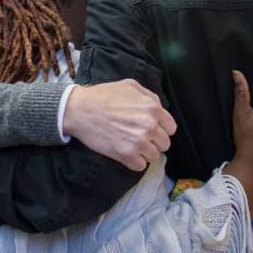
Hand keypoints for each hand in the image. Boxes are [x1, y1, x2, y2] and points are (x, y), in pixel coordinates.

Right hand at [63, 79, 177, 170]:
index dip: (162, 129)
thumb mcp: (131, 85)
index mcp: (153, 108)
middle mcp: (149, 126)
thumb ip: (150, 96)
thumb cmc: (104, 95)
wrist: (81, 109)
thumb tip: (160, 108)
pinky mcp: (126, 155)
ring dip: (144, 153)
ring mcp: (139, 142)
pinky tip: (126, 153)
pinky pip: (140, 166)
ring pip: (153, 156)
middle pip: (164, 144)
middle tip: (141, 138)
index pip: (171, 128)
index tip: (153, 130)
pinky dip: (134, 162)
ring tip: (132, 145)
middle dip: (154, 142)